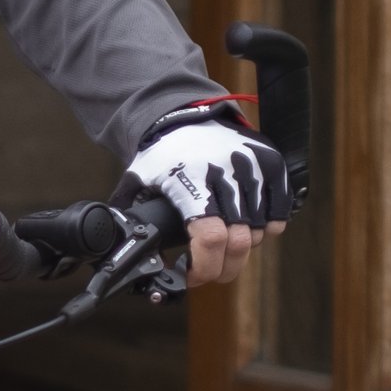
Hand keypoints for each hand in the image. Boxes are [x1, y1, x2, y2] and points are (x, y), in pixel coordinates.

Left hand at [115, 122, 288, 287]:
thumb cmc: (163, 154)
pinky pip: (280, 214)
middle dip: (223, 268)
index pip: (210, 237)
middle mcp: (227, 172)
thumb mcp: (139, 180)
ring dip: (243, 248)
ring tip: (223, 243)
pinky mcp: (273, 165)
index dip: (205, 266)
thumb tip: (110, 245)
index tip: (192, 276)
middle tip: (209, 272)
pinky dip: (266, 229)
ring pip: (261, 232)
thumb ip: (130, 212)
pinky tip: (245, 226)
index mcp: (192, 179)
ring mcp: (254, 168)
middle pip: (239, 242)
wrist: (189, 115)